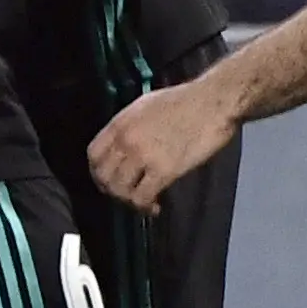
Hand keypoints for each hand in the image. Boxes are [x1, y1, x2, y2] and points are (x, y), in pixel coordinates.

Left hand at [87, 76, 238, 208]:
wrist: (213, 102)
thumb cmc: (185, 100)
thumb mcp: (145, 106)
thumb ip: (130, 127)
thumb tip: (124, 146)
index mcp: (120, 122)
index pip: (93, 154)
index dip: (98, 172)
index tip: (108, 180)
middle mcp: (126, 139)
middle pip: (104, 176)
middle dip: (112, 190)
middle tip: (126, 195)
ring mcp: (143, 155)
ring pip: (120, 189)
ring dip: (129, 201)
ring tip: (143, 202)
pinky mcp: (163, 169)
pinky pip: (142, 197)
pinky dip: (146, 206)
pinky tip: (155, 206)